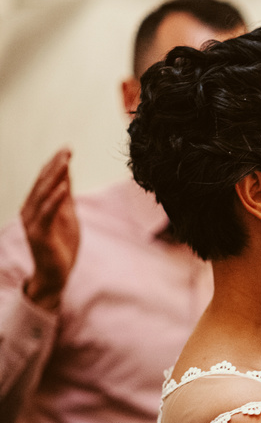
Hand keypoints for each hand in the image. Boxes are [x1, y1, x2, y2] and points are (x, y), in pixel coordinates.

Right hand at [21, 149, 79, 309]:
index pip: (45, 180)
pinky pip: (46, 213)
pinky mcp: (38, 234)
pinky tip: (62, 187)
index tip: (67, 148)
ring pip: (43, 195)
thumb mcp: (67, 216)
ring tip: (65, 162)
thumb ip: (65, 196)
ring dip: (54, 177)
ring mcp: (32, 222)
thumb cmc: (61, 245)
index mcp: (36, 205)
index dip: (55, 164)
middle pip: (43, 183)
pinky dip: (54, 199)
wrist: (56, 275)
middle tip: (67, 149)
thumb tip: (66, 173)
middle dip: (55, 165)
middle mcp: (30, 210)